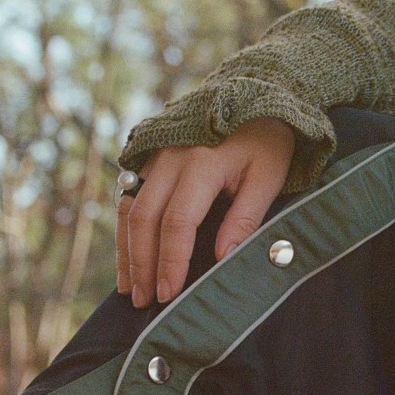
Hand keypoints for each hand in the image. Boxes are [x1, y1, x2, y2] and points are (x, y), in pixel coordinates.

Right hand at [116, 117, 295, 308]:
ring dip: (127, 251)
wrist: (255, 93)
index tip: (169, 294)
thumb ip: (245, 218)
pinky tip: (128, 257)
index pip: (178, 222)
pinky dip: (126, 230)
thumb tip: (223, 260)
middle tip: (144, 301)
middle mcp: (170, 159)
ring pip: (130, 210)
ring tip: (130, 288)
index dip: (170, 262)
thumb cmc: (268, 139)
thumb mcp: (268, 177)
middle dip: (142, 264)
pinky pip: (129, 198)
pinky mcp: (151, 158)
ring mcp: (156, 156)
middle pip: (145, 219)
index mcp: (202, 163)